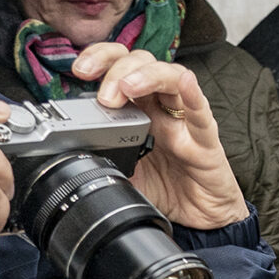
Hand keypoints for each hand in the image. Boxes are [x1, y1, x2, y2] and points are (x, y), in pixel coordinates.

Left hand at [73, 43, 249, 229]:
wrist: (203, 218)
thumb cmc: (171, 191)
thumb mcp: (125, 177)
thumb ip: (104, 161)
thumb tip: (71, 157)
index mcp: (141, 111)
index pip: (120, 69)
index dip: (100, 60)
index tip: (80, 70)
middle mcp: (163, 109)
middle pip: (141, 63)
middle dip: (116, 68)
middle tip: (103, 95)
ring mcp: (185, 121)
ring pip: (170, 77)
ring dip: (145, 76)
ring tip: (127, 88)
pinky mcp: (206, 141)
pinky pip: (201, 113)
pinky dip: (192, 94)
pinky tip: (184, 83)